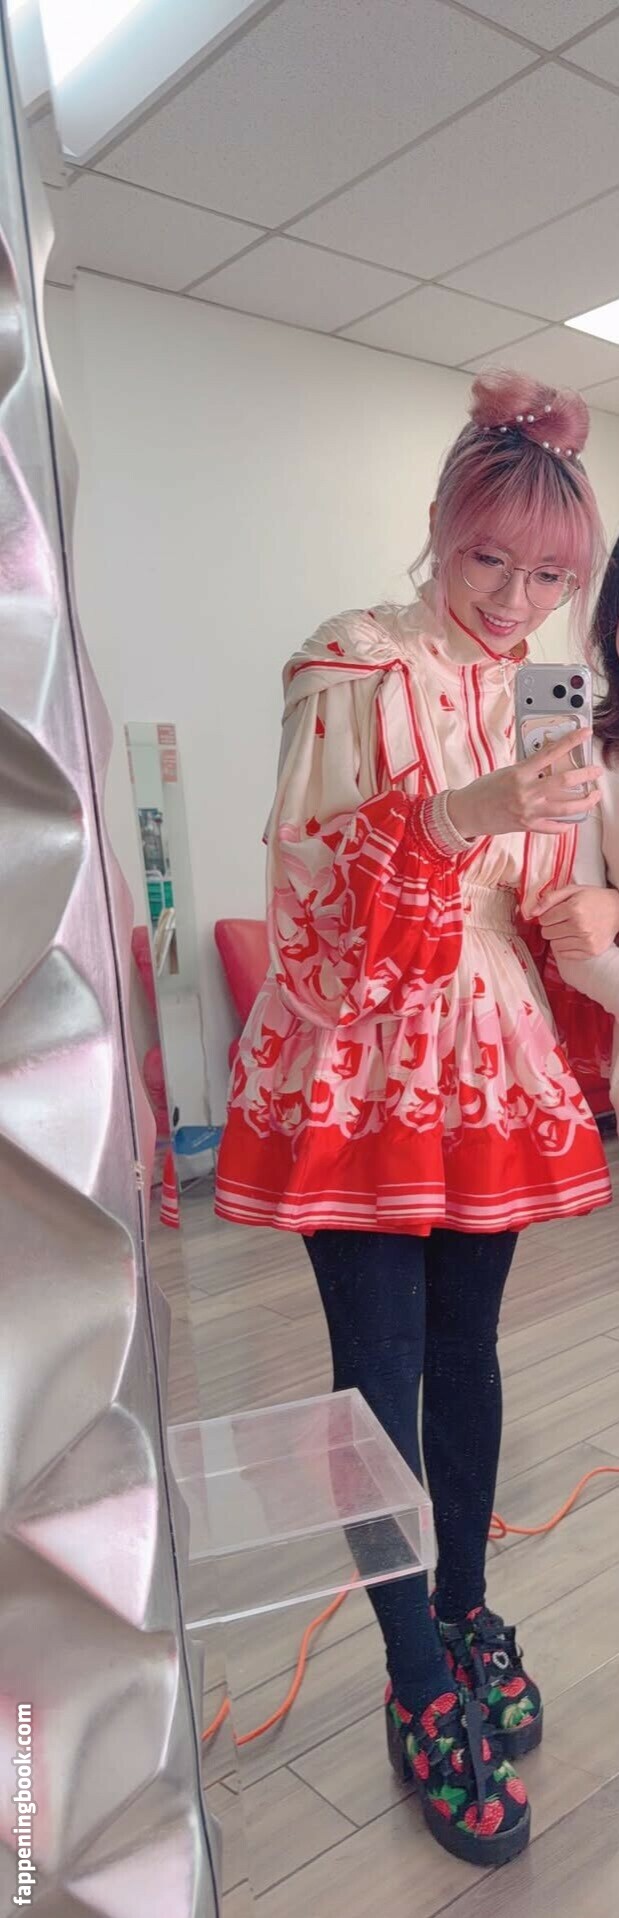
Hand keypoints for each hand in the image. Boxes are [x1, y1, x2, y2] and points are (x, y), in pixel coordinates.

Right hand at [447, 731, 601, 841]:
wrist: (467, 813)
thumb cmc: (483, 790)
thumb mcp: (505, 772)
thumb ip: (528, 769)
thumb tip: (550, 764)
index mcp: (519, 773)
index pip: (550, 753)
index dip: (570, 741)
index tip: (585, 734)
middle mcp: (526, 792)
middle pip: (564, 781)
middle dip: (585, 774)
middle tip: (596, 771)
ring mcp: (528, 811)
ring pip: (565, 808)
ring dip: (584, 802)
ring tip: (594, 796)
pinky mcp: (527, 826)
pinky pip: (553, 827)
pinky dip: (565, 825)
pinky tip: (573, 821)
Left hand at [537, 884, 618, 958]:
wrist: (617, 910)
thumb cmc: (593, 898)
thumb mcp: (572, 890)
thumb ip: (549, 899)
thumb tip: (531, 913)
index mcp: (574, 908)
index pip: (544, 920)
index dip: (547, 916)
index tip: (556, 913)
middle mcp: (580, 926)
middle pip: (547, 933)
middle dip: (551, 927)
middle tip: (563, 921)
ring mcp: (586, 941)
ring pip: (554, 945)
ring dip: (558, 938)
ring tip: (570, 929)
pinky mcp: (591, 952)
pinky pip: (564, 955)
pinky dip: (566, 947)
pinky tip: (575, 938)